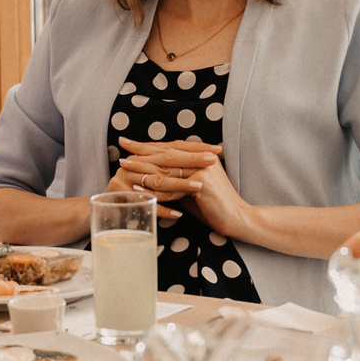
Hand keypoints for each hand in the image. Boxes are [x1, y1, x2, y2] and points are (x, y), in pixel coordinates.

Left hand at [117, 137, 248, 237]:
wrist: (238, 218)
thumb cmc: (214, 207)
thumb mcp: (192, 189)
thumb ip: (177, 180)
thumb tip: (155, 177)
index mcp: (201, 156)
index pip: (171, 147)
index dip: (150, 144)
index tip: (131, 142)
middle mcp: (202, 158)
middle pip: (166, 152)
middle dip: (142, 148)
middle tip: (122, 144)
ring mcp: (202, 169)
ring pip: (166, 166)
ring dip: (143, 165)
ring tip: (124, 164)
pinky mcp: (201, 183)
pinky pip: (172, 184)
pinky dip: (153, 186)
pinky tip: (137, 185)